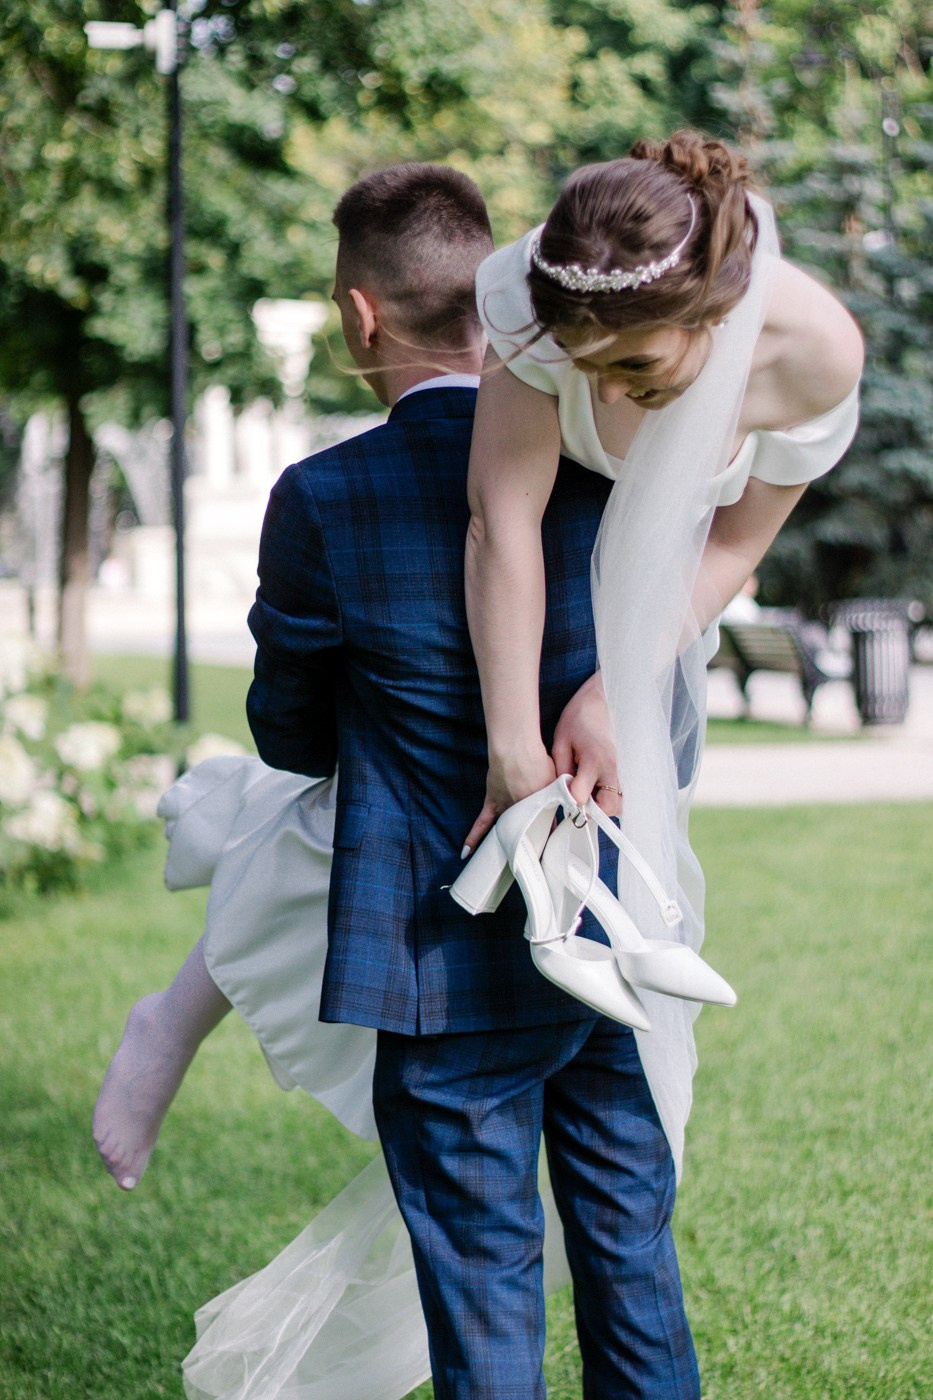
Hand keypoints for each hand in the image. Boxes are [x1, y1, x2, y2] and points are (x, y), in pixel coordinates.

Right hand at [461, 743, 556, 857]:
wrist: (516, 748)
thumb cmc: (537, 759)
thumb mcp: (557, 778)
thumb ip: (563, 792)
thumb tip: (574, 801)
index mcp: (541, 806)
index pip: (550, 827)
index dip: (553, 837)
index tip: (556, 850)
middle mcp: (524, 812)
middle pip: (529, 832)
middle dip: (533, 847)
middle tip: (536, 863)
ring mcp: (506, 808)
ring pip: (508, 831)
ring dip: (509, 845)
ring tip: (510, 864)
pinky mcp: (492, 802)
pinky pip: (481, 823)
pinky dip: (473, 837)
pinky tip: (466, 852)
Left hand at [551, 671, 620, 816]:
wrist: (605, 698)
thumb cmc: (580, 718)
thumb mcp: (561, 741)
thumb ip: (561, 770)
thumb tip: (563, 795)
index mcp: (594, 761)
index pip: (581, 798)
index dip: (570, 803)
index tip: (565, 797)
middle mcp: (614, 769)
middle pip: (610, 808)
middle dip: (595, 810)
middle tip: (582, 797)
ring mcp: (626, 770)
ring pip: (621, 803)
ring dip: (605, 803)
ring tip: (592, 789)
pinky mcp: (631, 769)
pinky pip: (625, 793)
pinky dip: (613, 795)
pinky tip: (601, 784)